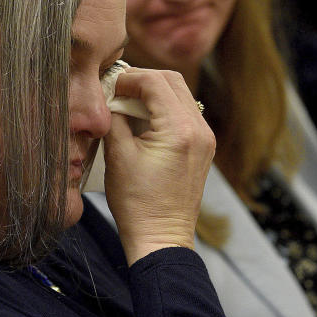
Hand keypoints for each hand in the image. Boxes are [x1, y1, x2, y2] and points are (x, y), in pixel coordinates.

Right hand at [101, 67, 214, 264]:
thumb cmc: (137, 204)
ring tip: (128, 105)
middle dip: (144, 80)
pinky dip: (165, 109)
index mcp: (179, 130)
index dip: (129, 78)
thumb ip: (114, 118)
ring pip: (181, 96)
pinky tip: (144, 121)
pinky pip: (185, 114)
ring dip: (155, 94)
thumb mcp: (117, 156)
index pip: (155, 82)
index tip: (110, 85)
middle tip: (118, 90)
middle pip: (173, 82)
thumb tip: (111, 97)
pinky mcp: (203, 148)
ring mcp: (205, 139)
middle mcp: (199, 130)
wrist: (161, 237)